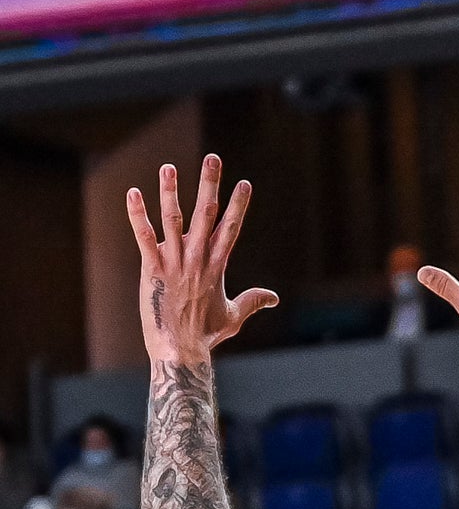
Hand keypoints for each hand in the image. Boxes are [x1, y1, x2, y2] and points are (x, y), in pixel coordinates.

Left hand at [127, 153, 278, 365]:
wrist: (180, 350)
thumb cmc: (207, 335)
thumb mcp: (235, 317)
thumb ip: (253, 301)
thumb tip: (274, 298)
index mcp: (217, 266)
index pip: (230, 228)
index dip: (238, 204)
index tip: (244, 183)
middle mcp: (197, 259)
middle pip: (205, 215)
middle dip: (210, 185)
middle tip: (213, 159)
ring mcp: (174, 262)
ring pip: (173, 220)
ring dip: (170, 192)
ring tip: (168, 168)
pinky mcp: (152, 268)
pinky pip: (144, 237)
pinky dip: (137, 215)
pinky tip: (133, 194)